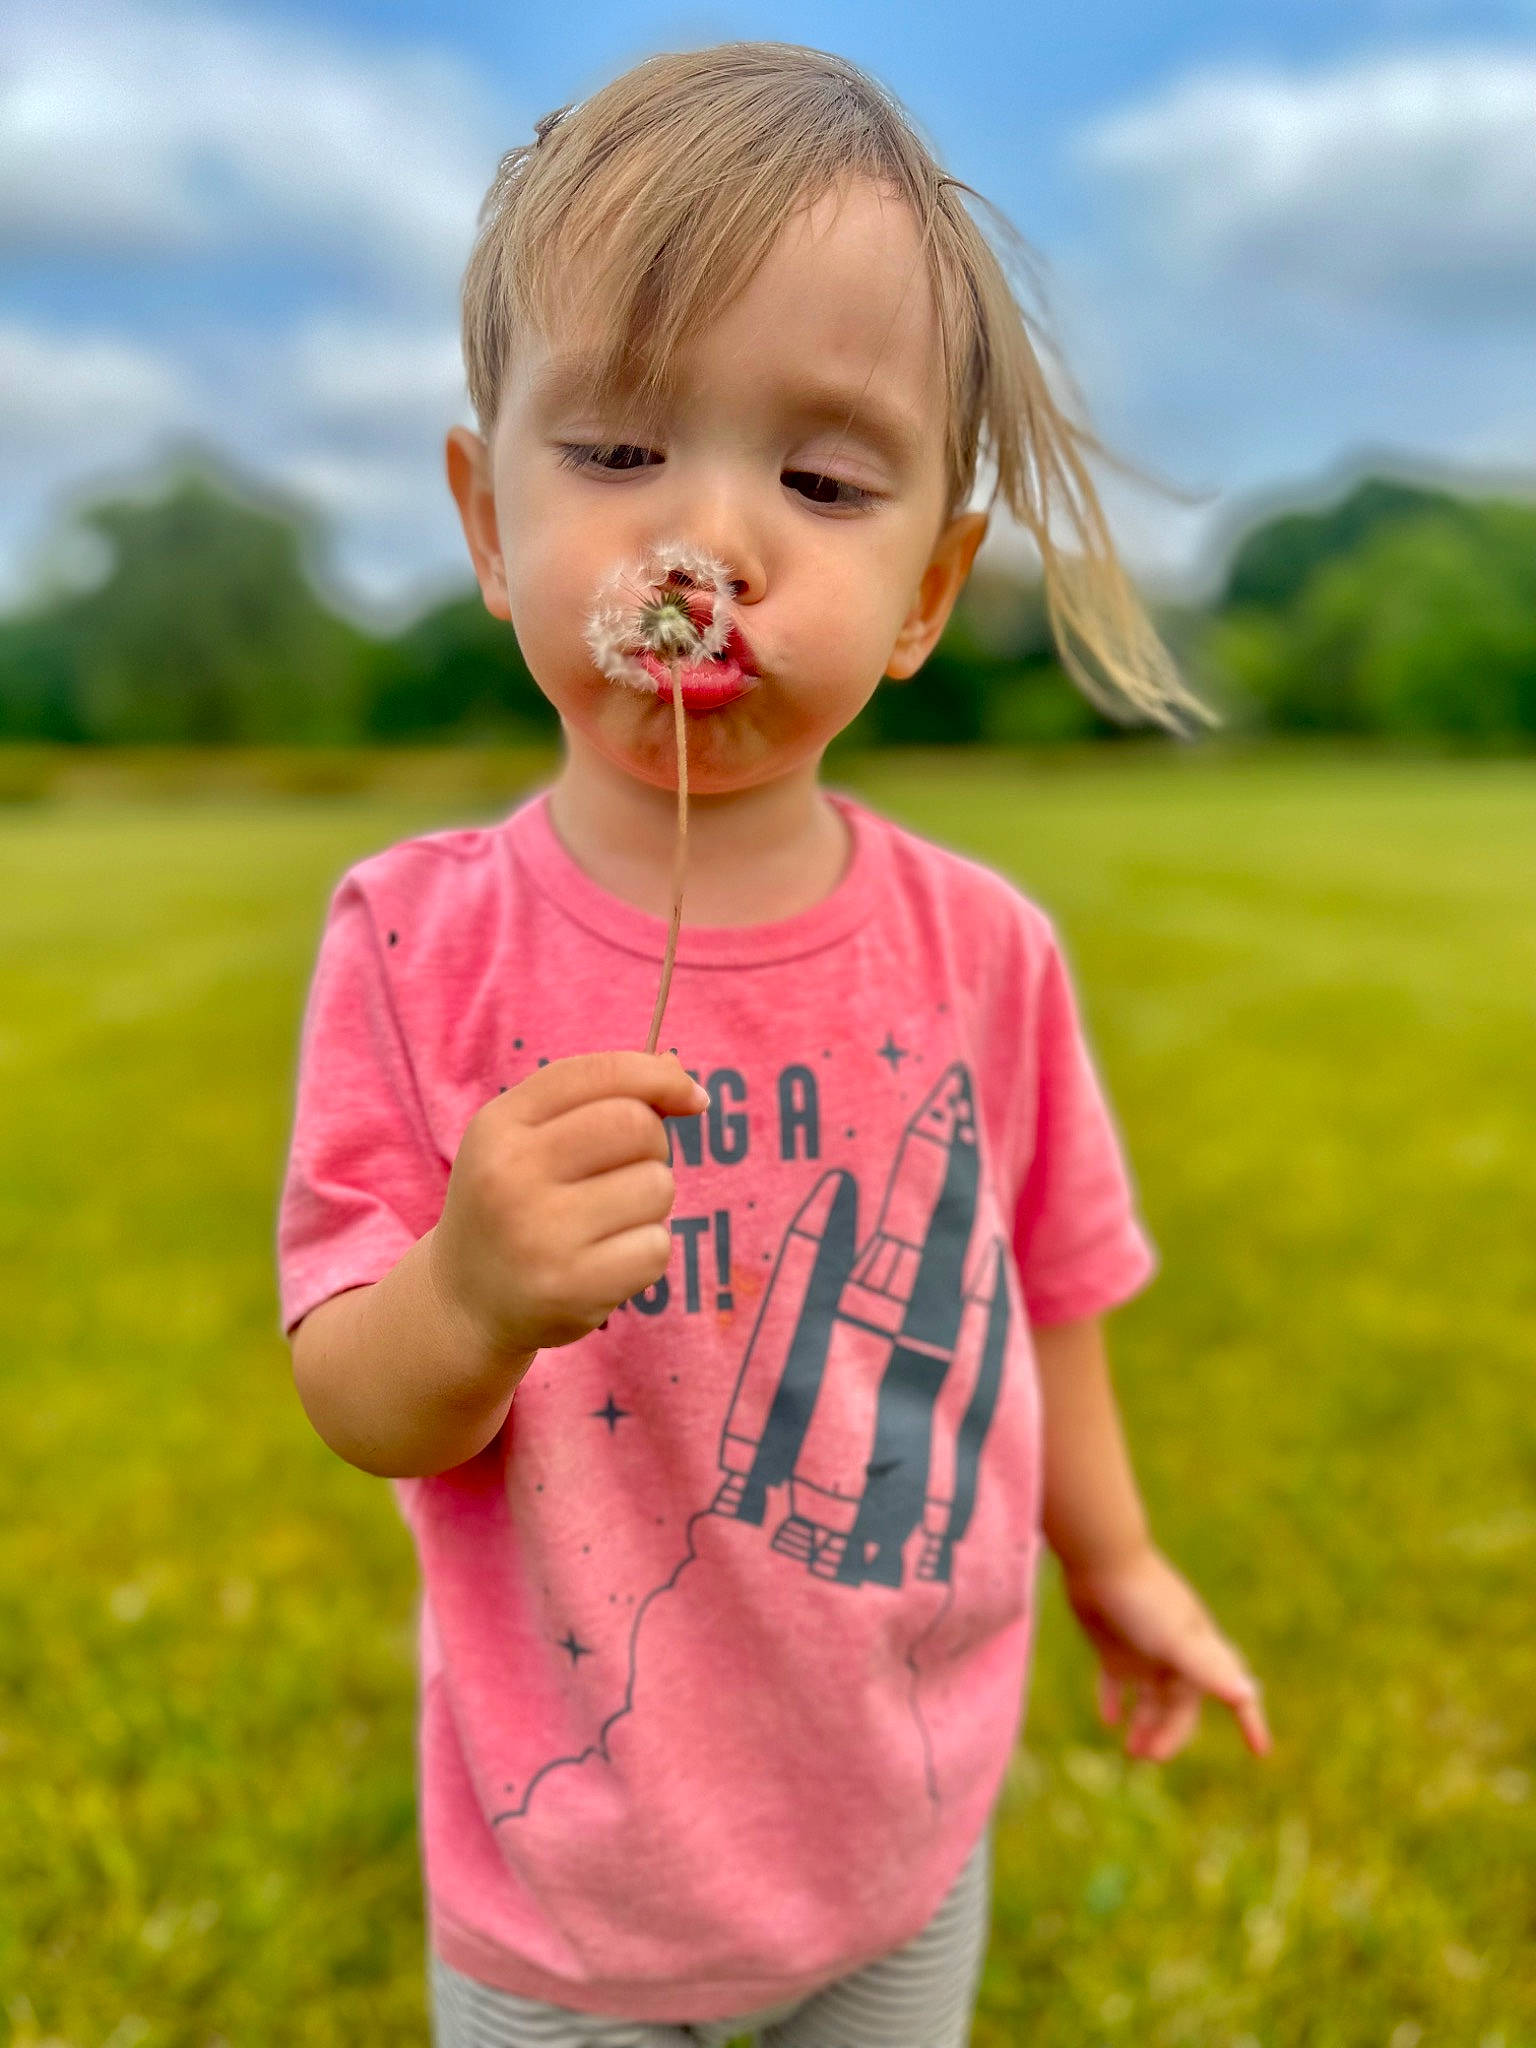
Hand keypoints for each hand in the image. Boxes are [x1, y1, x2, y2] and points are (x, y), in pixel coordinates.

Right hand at [429, 1050, 708, 1358]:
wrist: (465, 1301)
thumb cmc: (513, 1205)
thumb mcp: (526, 1139)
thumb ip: (595, 1097)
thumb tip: (679, 1072)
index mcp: (499, 1125)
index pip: (599, 1073)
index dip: (658, 1076)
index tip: (690, 1096)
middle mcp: (512, 1174)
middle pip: (636, 1124)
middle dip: (654, 1144)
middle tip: (628, 1171)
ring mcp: (541, 1234)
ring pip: (657, 1186)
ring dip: (650, 1203)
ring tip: (607, 1221)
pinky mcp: (572, 1287)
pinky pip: (657, 1247)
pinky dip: (646, 1251)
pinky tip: (605, 1261)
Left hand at [1060, 1544, 1270, 1761]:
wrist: (1099, 1558)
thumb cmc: (1142, 1598)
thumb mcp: (1176, 1639)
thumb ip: (1210, 1667)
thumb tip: (1249, 1694)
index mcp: (1199, 1651)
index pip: (1233, 1690)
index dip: (1250, 1720)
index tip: (1261, 1751)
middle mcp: (1175, 1653)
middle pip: (1181, 1706)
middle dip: (1171, 1733)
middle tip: (1148, 1756)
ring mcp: (1143, 1650)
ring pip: (1150, 1699)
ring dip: (1145, 1725)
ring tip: (1132, 1750)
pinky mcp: (1113, 1645)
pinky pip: (1116, 1682)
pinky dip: (1114, 1701)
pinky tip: (1109, 1721)